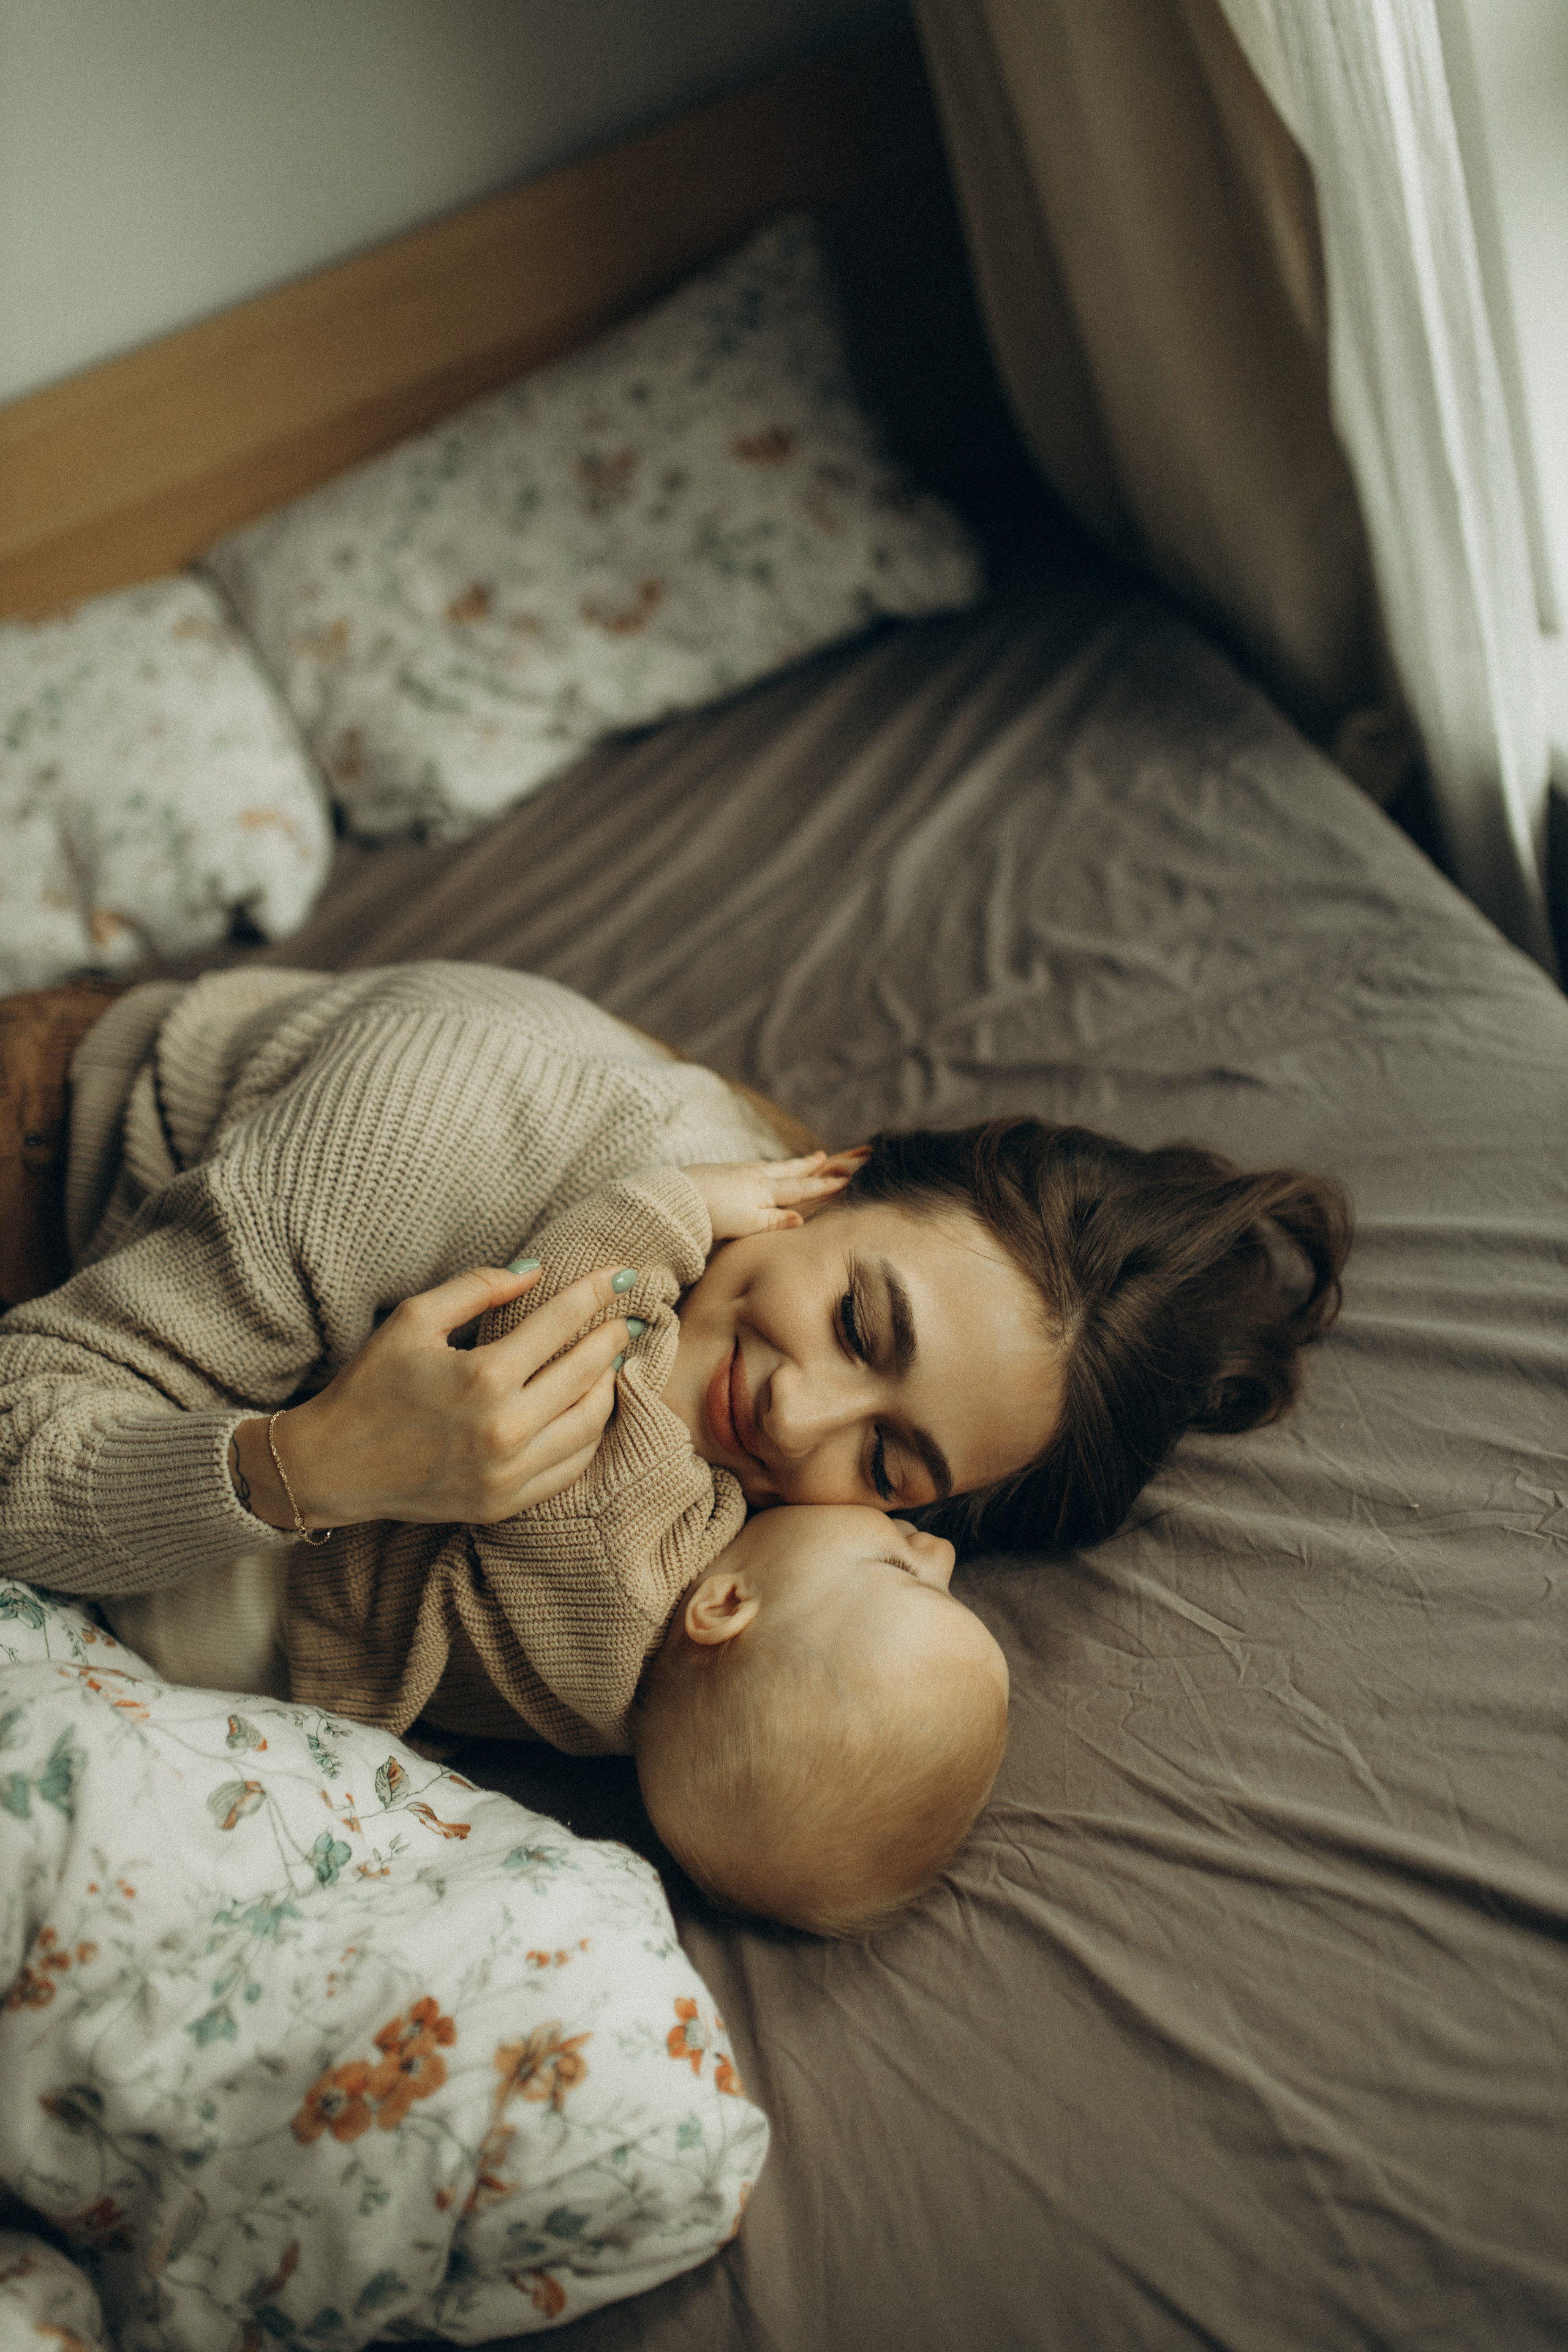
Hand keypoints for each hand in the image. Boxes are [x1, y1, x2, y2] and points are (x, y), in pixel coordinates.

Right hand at [228, 1263, 633, 1530]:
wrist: (332, 1467)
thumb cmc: (369, 1385)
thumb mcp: (413, 1319)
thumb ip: (476, 1288)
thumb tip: (535, 1270)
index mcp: (483, 1377)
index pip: (560, 1323)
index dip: (596, 1293)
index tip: (622, 1275)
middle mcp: (504, 1430)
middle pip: (586, 1374)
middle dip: (612, 1339)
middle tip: (627, 1319)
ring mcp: (508, 1474)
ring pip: (589, 1425)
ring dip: (609, 1388)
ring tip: (610, 1363)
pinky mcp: (505, 1504)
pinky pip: (570, 1468)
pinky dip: (588, 1435)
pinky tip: (588, 1411)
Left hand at [682, 1151, 857, 1241]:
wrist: (676, 1198)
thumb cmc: (713, 1216)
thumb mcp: (748, 1225)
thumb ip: (775, 1222)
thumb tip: (801, 1218)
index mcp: (764, 1191)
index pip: (800, 1188)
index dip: (823, 1185)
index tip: (844, 1179)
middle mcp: (754, 1177)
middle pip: (787, 1170)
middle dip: (809, 1165)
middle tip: (826, 1156)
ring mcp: (736, 1172)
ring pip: (770, 1167)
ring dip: (789, 1164)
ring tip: (800, 1160)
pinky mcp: (720, 1172)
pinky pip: (753, 1167)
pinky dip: (766, 1167)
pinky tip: (761, 1170)